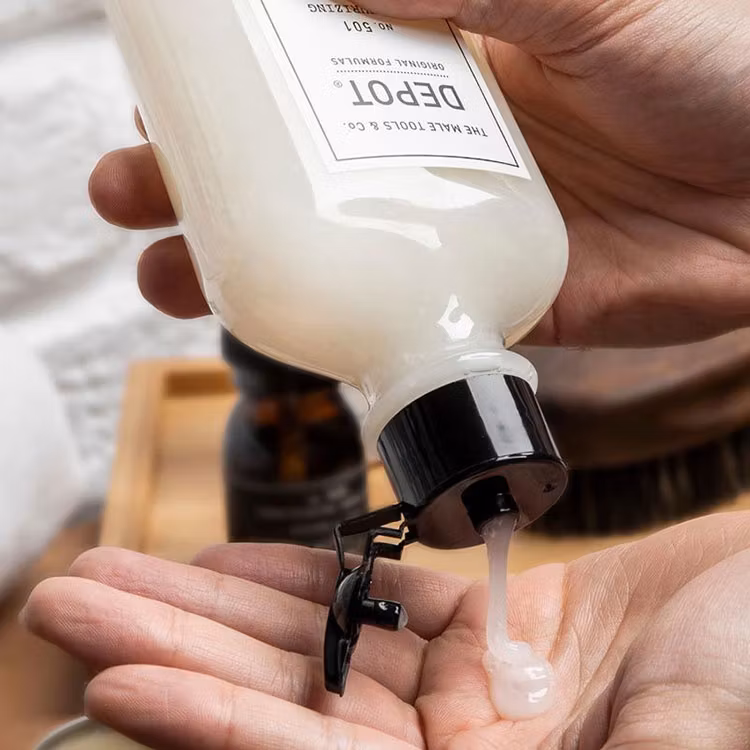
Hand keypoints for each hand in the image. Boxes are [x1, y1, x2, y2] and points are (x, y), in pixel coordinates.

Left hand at [22, 511, 749, 748]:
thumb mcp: (693, 732)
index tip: (116, 683)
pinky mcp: (481, 634)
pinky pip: (370, 606)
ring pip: (311, 650)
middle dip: (170, 654)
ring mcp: (466, 700)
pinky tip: (224, 566)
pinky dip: (297, 584)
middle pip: (285, 708)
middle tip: (70, 599)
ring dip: (211, 608)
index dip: (214, 731)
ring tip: (116, 571)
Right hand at [90, 0, 749, 346]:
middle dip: (205, 182)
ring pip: (327, 250)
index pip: (309, 69)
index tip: (162, 93)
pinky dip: (331, 331)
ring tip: (165, 272)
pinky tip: (274, 334)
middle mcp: (436, 148)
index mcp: (447, 61)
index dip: (233, 84)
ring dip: (241, 265)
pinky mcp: (487, 301)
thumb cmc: (720, 63)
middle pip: (295, 168)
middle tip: (131, 186)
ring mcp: (453, 228)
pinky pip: (391, 319)